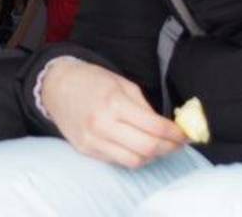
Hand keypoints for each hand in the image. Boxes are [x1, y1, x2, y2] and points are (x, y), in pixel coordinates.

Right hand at [40, 58, 185, 167]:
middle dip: (169, 148)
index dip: (175, 134)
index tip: (185, 133)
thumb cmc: (91, 80)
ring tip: (160, 147)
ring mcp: (93, 141)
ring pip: (134, 161)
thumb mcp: (123, 84)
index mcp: (114, 103)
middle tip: (178, 143)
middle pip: (147, 148)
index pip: (154, 127)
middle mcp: (103, 125)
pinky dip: (134, 157)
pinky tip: (140, 148)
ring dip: (153, 156)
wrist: (56, 86)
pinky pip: (118, 161)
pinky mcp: (87, 150)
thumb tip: (167, 128)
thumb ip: (144, 108)